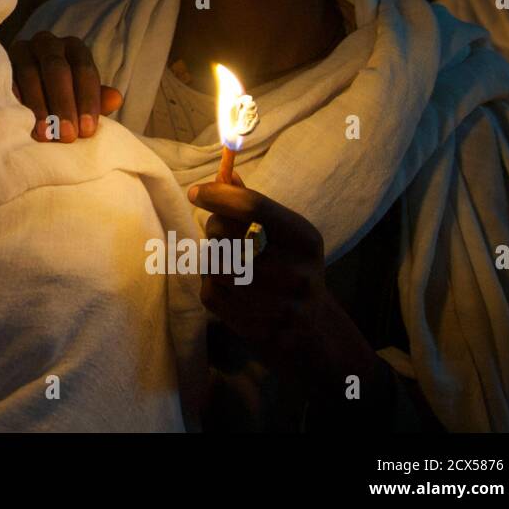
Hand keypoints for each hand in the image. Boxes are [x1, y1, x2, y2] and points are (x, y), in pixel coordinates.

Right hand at [8, 31, 121, 140]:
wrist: (26, 93)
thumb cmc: (62, 97)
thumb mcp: (81, 98)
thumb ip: (97, 99)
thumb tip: (115, 99)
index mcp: (74, 48)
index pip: (84, 70)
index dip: (87, 101)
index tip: (87, 130)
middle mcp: (48, 43)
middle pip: (57, 69)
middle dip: (63, 104)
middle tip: (67, 135)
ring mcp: (22, 49)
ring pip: (30, 74)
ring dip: (38, 106)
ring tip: (44, 134)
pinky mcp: (0, 62)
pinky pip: (7, 79)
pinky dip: (15, 100)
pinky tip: (21, 120)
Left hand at [190, 176, 378, 391]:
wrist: (313, 335)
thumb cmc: (291, 272)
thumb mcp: (286, 236)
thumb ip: (255, 205)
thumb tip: (226, 173)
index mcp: (306, 239)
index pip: (253, 206)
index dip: (218, 195)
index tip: (196, 192)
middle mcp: (297, 271)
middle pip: (225, 235)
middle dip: (213, 229)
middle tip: (221, 235)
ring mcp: (280, 304)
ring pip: (213, 265)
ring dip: (211, 260)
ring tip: (228, 264)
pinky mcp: (259, 328)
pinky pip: (210, 293)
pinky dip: (210, 287)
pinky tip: (230, 290)